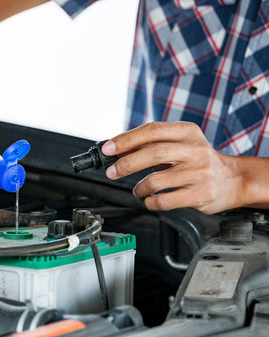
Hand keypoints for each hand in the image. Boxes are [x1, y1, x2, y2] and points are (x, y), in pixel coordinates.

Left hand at [101, 122, 243, 213]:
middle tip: (112, 172)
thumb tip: (116, 148)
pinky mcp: (201, 195)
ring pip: (156, 181)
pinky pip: (165, 201)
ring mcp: (200, 173)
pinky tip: (150, 199)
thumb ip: (151, 144)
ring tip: (138, 190)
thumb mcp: (179, 144)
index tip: (108, 149)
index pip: (152, 131)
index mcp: (188, 132)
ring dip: (139, 188)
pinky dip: (150, 202)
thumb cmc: (197, 161)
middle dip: (126, 164)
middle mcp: (195, 150)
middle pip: (153, 153)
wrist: (232, 180)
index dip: (126, 140)